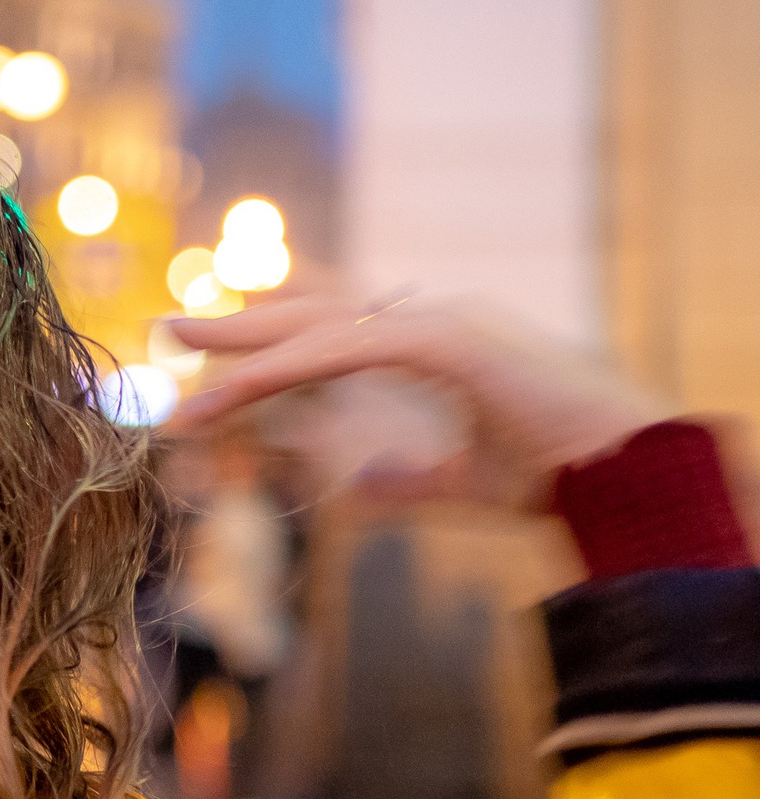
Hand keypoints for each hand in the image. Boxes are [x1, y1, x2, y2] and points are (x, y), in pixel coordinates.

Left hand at [168, 292, 666, 506]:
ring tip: (181, 355)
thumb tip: (359, 488)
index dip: (279, 328)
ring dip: (245, 345)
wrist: (627, 474)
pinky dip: (285, 366)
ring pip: (318, 327)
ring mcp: (441, 322)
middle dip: (243, 320)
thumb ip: (407, 480)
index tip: (222, 338)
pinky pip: (344, 347)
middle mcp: (433, 319)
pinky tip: (235, 389)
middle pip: (316, 311)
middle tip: (172, 326)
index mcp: (436, 343)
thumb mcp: (461, 482)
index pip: (340, 324)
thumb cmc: (558, 474)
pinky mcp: (447, 340)